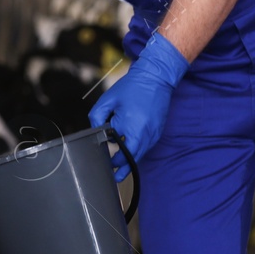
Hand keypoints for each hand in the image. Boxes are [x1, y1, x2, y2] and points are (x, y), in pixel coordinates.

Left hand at [89, 33, 187, 180]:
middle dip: (121, 168)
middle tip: (113, 175)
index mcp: (131, 128)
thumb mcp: (108, 100)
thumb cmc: (131, 88)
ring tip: (119, 169)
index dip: (110, 161)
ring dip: (130, 159)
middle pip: (132, 160)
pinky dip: (137, 150)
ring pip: (140, 155)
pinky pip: (146, 147)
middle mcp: (145, 135)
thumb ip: (97, 118)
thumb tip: (96, 133)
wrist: (155, 78)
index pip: (119, 154)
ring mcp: (154, 135)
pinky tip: (129, 150)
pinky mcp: (158, 132)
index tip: (103, 164)